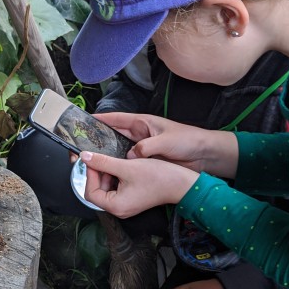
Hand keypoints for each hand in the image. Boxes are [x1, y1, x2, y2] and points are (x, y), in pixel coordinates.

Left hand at [80, 151, 197, 217]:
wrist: (181, 183)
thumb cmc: (158, 178)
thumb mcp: (127, 166)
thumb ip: (103, 162)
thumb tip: (85, 157)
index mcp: (115, 206)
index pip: (90, 192)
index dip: (89, 175)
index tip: (92, 161)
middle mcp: (118, 210)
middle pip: (97, 191)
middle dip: (98, 174)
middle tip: (102, 159)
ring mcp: (125, 206)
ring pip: (106, 189)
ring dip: (107, 174)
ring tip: (114, 161)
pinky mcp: (131, 200)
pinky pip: (116, 189)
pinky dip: (115, 177)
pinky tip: (121, 166)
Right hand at [96, 112, 237, 176]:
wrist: (204, 155)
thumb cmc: (188, 141)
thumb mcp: (166, 141)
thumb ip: (146, 148)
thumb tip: (129, 156)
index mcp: (143, 123)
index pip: (117, 119)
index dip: (101, 119)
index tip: (85, 121)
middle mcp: (140, 134)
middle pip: (114, 134)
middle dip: (99, 139)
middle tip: (83, 145)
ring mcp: (142, 148)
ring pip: (119, 149)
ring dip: (108, 154)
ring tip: (92, 159)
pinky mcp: (147, 160)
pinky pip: (128, 162)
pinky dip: (119, 165)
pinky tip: (110, 170)